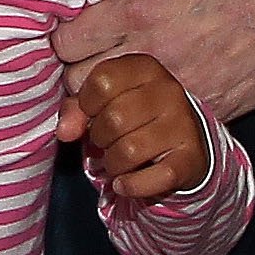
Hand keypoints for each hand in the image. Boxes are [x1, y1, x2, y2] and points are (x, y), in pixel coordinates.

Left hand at [54, 0, 254, 124]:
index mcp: (135, 10)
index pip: (68, 44)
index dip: (66, 43)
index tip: (77, 40)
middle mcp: (150, 53)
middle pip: (82, 85)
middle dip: (80, 78)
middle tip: (94, 70)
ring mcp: (178, 86)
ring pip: (116, 116)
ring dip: (110, 108)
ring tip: (118, 97)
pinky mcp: (208, 109)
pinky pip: (160, 133)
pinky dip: (150, 128)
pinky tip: (152, 116)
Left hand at [57, 49, 213, 207]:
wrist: (184, 146)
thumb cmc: (135, 119)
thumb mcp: (105, 103)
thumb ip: (77, 110)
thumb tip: (64, 132)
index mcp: (145, 68)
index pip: (102, 81)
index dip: (87, 104)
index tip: (93, 115)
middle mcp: (168, 91)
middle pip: (113, 118)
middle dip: (100, 138)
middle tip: (107, 143)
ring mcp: (183, 125)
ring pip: (129, 150)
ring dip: (113, 164)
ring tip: (117, 161)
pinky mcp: (190, 159)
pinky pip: (152, 178)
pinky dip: (130, 186)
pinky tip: (124, 184)